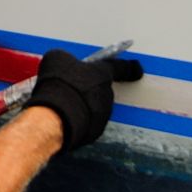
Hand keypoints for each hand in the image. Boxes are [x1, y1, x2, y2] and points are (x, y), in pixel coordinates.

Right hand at [26, 49, 143, 151]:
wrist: (54, 117)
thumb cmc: (59, 84)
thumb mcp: (57, 58)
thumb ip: (66, 59)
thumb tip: (63, 63)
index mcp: (102, 73)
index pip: (121, 67)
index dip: (129, 67)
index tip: (138, 68)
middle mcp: (107, 94)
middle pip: (101, 89)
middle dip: (89, 89)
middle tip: (69, 87)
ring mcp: (102, 116)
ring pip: (94, 108)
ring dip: (82, 106)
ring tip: (61, 104)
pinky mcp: (93, 133)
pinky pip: (87, 124)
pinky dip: (77, 121)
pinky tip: (61, 118)